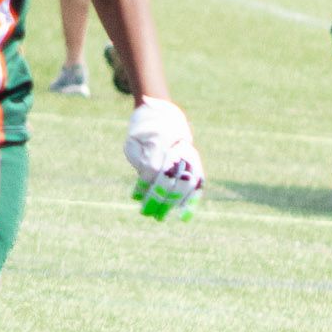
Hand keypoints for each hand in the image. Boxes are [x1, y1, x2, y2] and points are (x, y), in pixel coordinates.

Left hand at [124, 97, 204, 221]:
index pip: (154, 167)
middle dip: (158, 198)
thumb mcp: (134, 142)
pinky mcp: (195, 163)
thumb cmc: (143, 131)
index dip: (145, 184)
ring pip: (186, 183)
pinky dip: (192, 200)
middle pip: (171, 178)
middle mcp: (180, 147)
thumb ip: (140, 161)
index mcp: (162, 138)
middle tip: (146, 213)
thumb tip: (146, 184)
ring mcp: (190, 155)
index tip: (136, 196)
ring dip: (172, 203)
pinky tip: (184, 216)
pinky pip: (198, 183)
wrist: (162, 114)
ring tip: (159, 217)